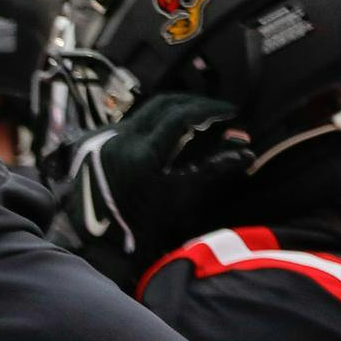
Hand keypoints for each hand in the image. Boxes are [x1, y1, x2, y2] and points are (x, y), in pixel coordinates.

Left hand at [51, 92, 252, 288]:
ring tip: (194, 118)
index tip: (230, 111)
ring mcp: (104, 138)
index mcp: (142, 153)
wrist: (93, 237)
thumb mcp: (177, 198)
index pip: (182, 115)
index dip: (210, 109)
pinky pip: (129, 121)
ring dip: (171, 110)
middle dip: (193, 102)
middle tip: (214, 110)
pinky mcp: (94, 141)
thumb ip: (211, 171)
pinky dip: (151, 121)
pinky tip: (165, 132)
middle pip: (163, 103)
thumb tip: (247, 154)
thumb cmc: (139, 223)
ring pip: (144, 110)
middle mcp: (121, 139)